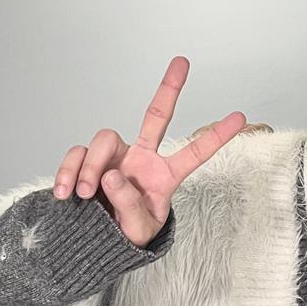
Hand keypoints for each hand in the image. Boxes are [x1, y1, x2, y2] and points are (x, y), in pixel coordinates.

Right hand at [52, 57, 245, 246]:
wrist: (94, 244)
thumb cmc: (126, 235)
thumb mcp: (138, 229)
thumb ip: (130, 205)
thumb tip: (113, 174)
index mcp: (165, 176)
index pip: (195, 153)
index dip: (216, 136)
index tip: (241, 117)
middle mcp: (142, 158)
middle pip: (156, 115)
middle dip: (169, 88)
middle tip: (182, 61)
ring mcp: (115, 157)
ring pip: (104, 139)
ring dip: (92, 166)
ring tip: (88, 194)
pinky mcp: (87, 162)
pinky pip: (76, 155)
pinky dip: (68, 172)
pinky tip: (65, 194)